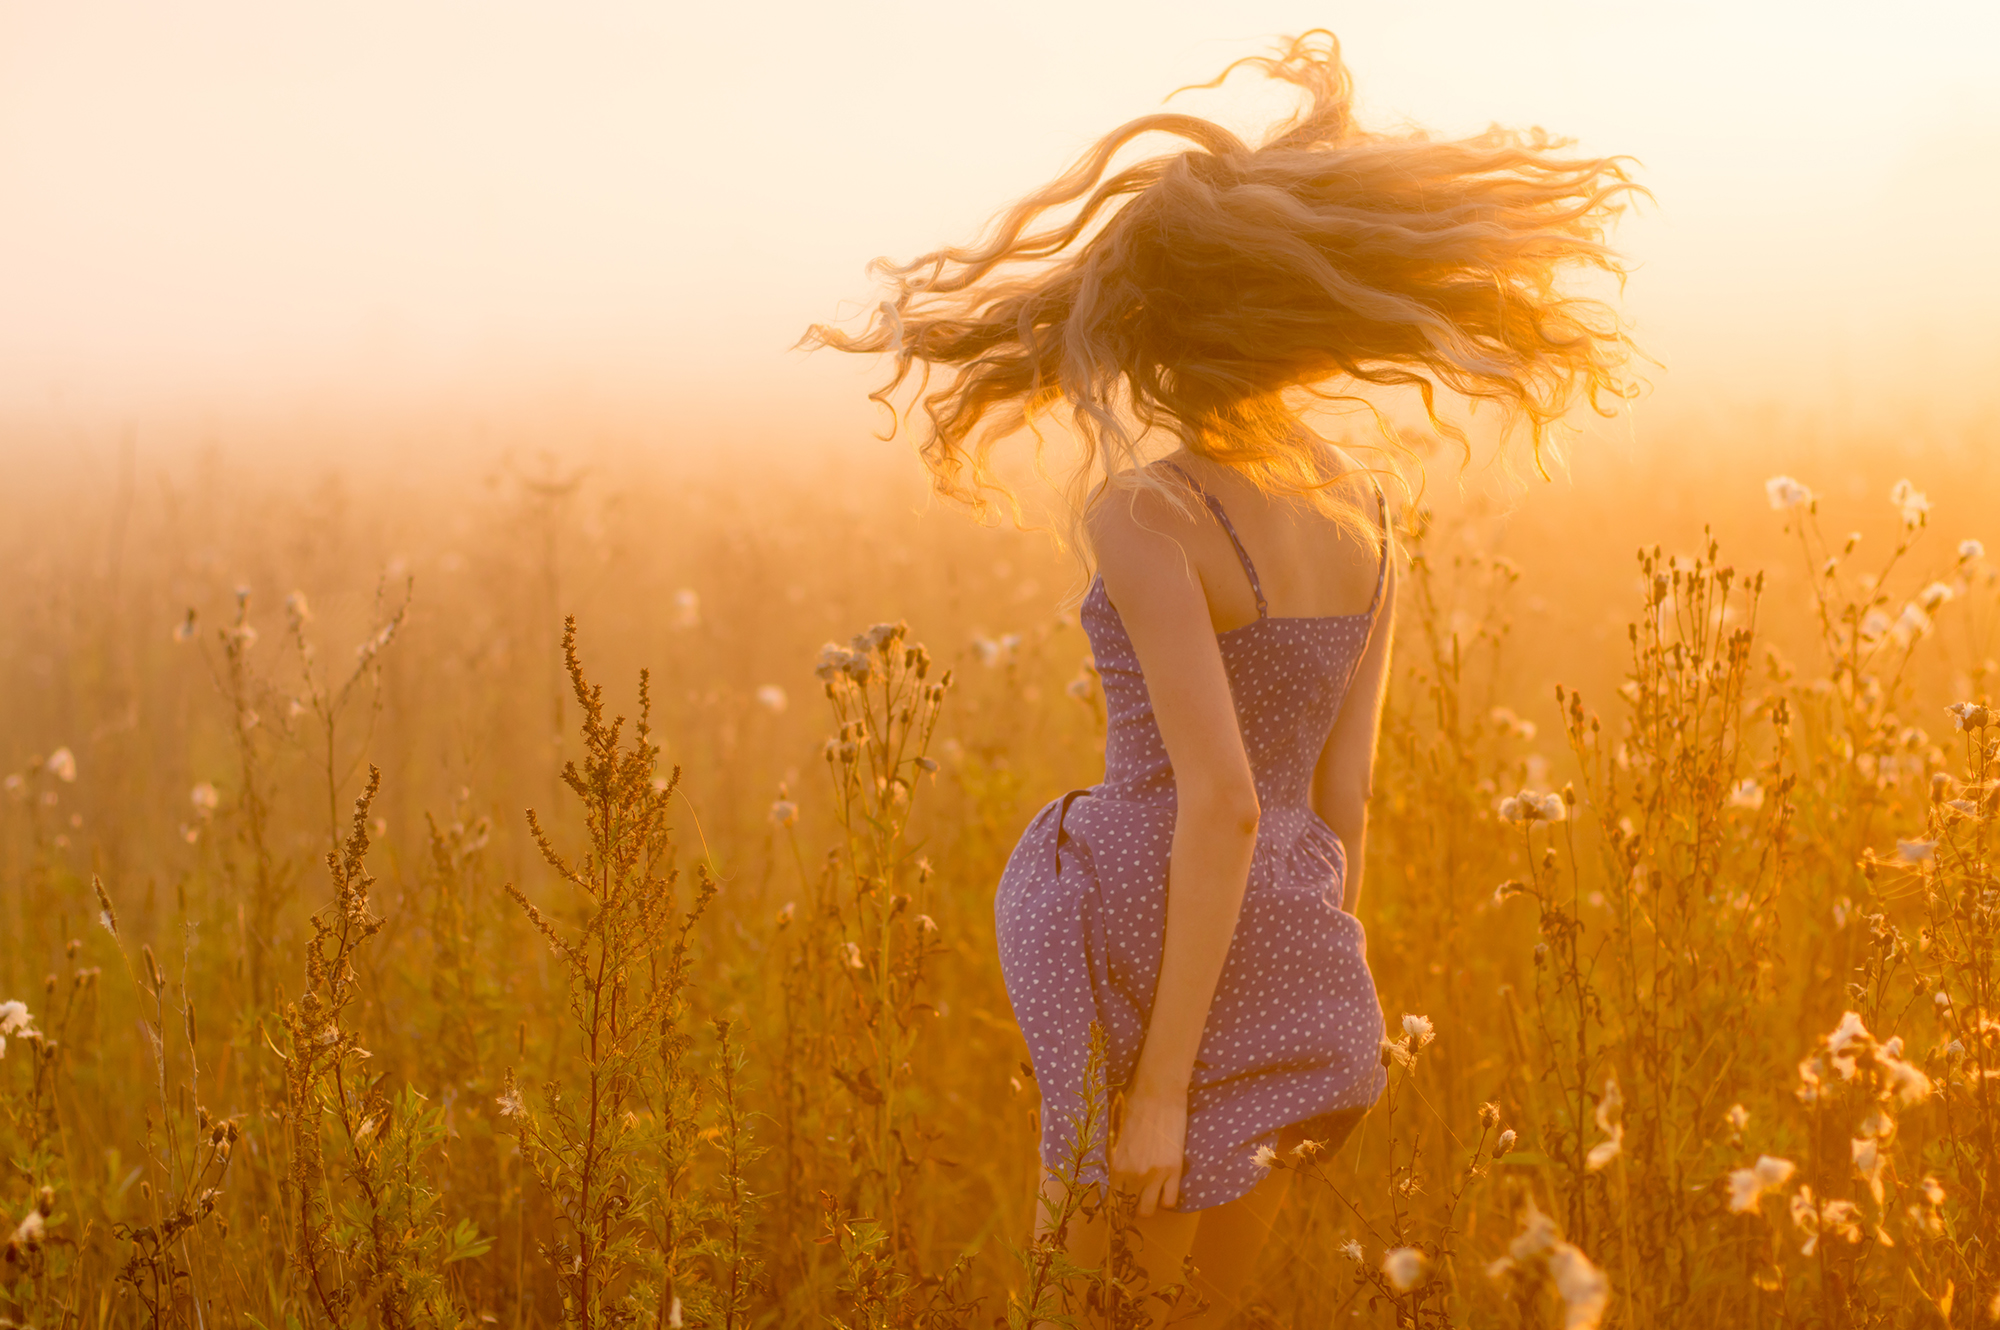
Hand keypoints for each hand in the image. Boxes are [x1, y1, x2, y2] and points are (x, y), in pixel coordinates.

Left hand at [1109, 1086, 1188, 1215]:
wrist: (1158, 1092)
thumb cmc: (1131, 1105)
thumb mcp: (1113, 1133)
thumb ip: (1111, 1157)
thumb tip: (1108, 1174)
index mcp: (1113, 1164)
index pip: (1107, 1199)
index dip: (1107, 1210)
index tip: (1106, 1213)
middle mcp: (1132, 1174)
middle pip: (1127, 1209)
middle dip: (1127, 1208)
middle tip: (1130, 1201)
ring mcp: (1154, 1174)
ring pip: (1148, 1210)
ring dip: (1146, 1205)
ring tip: (1147, 1196)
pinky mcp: (1174, 1170)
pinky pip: (1170, 1201)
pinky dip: (1166, 1199)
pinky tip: (1163, 1189)